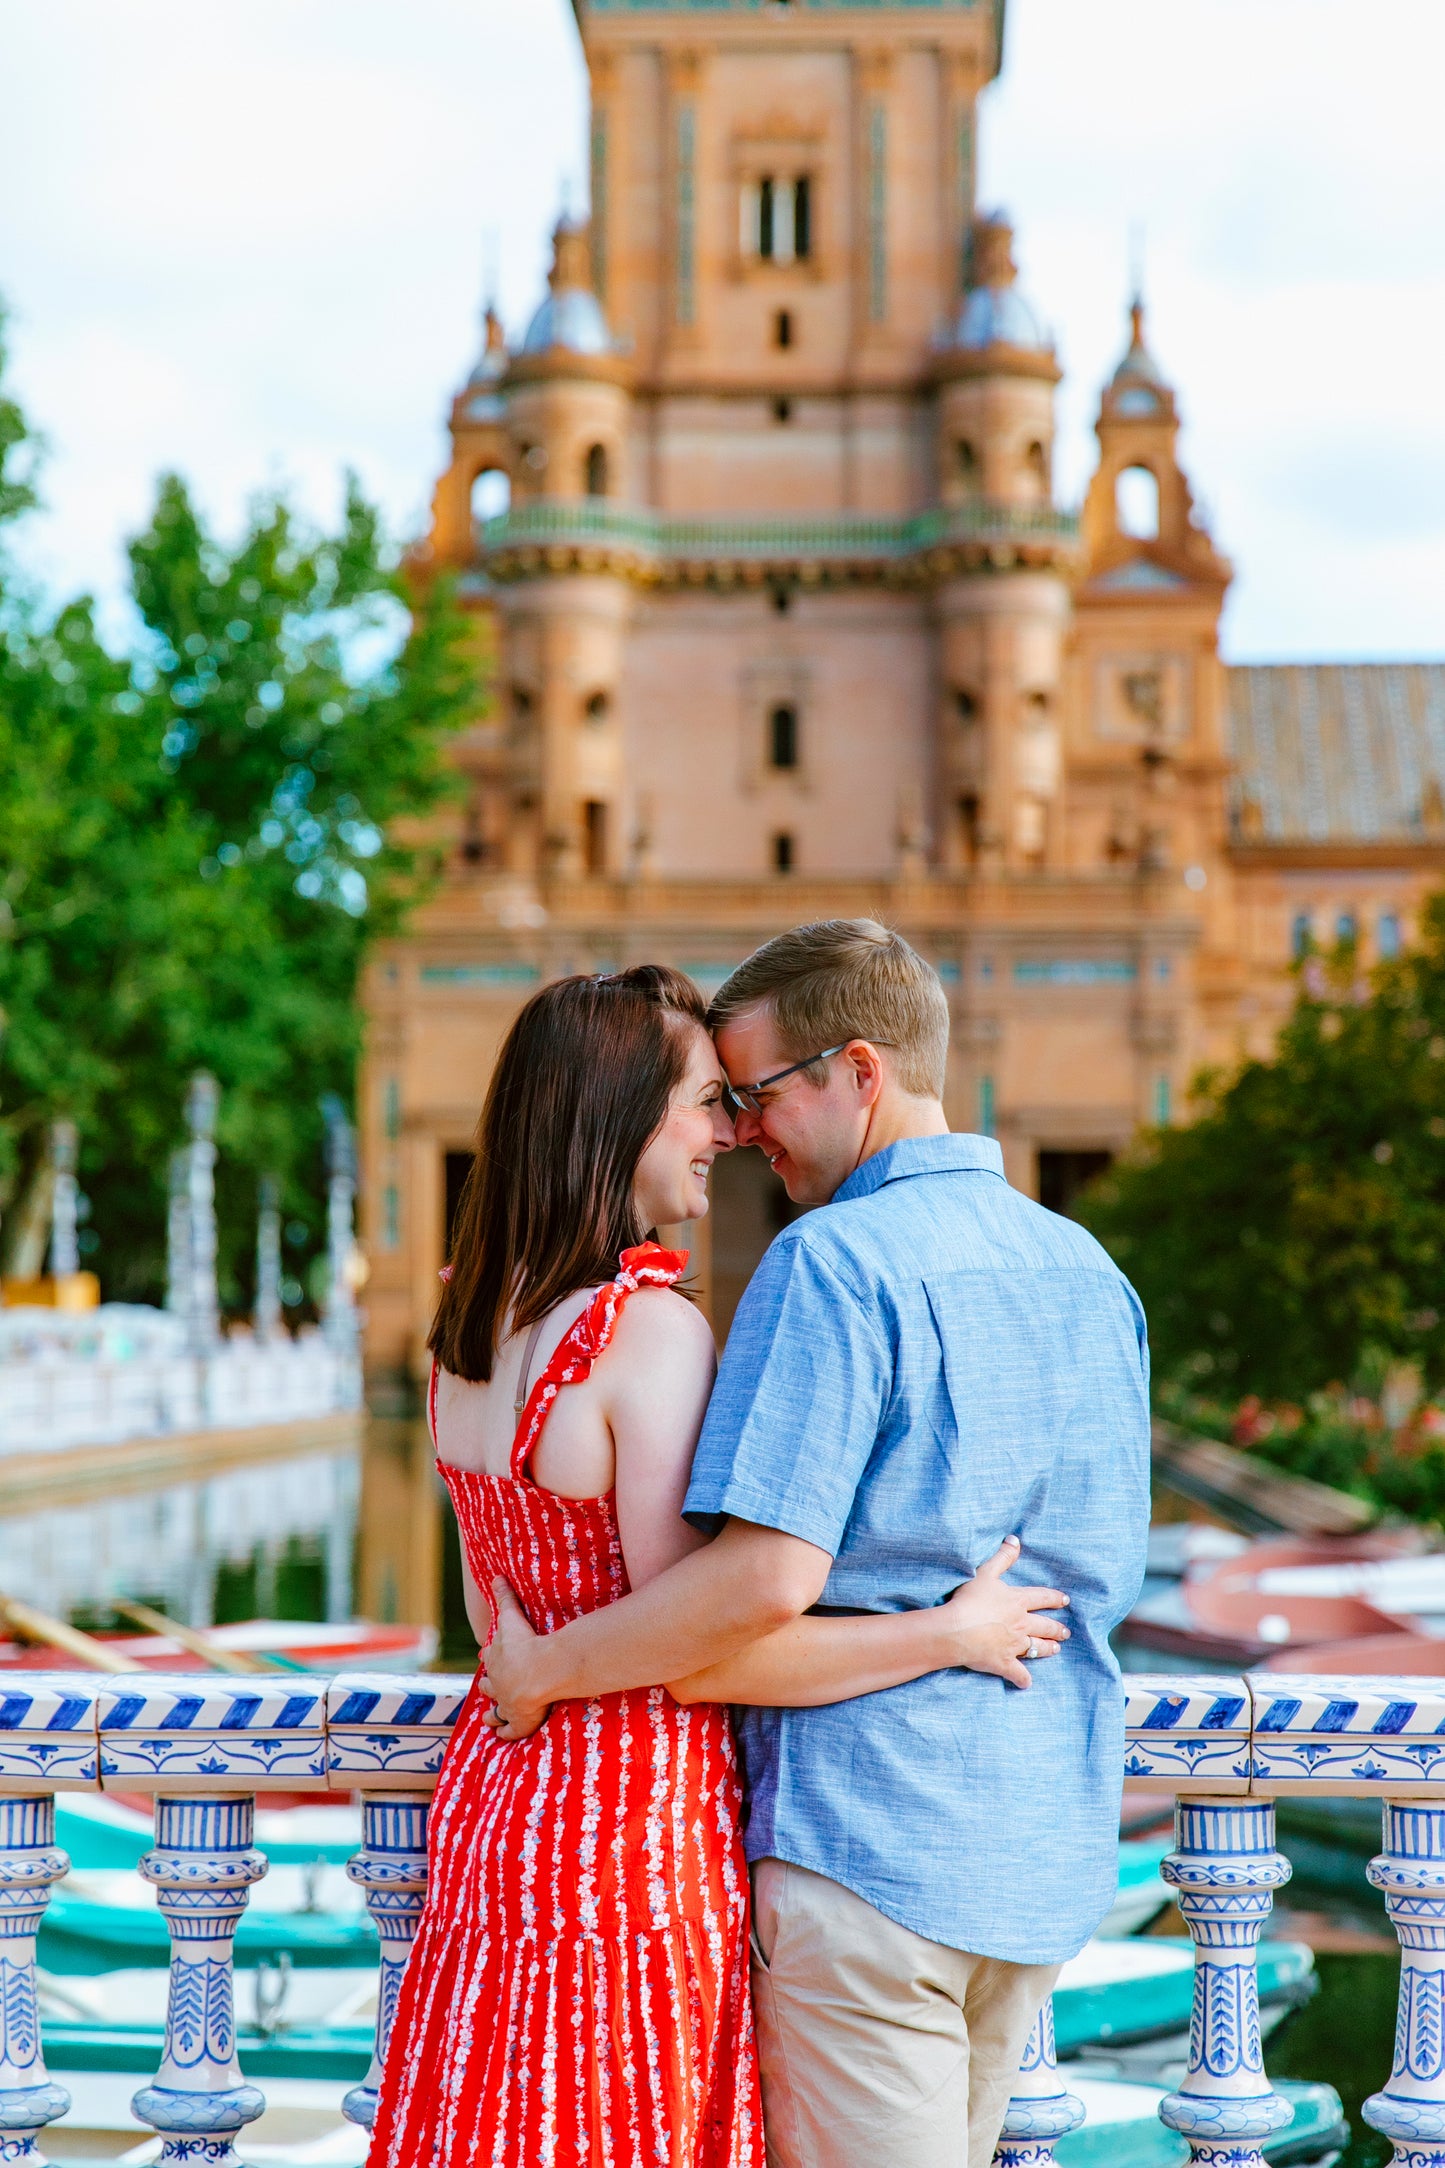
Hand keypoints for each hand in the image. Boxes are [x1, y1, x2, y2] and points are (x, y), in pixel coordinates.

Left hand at [478, 1580, 552, 1740]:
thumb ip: (505, 1597)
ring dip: (492, 1713)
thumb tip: (495, 1576)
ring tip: (488, 1717)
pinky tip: (502, 1736)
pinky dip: (505, 1733)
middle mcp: (498, 1683)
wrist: (537, 1673)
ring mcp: (506, 1704)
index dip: (490, 1655)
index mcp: (497, 1659)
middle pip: (489, 1684)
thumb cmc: (526, 1644)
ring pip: (495, 1711)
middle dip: (488, 1684)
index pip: (491, 1656)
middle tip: (487, 1685)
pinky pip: (510, 1731)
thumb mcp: (512, 1617)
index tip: (486, 1654)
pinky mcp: (518, 1722)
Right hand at [940, 1537, 1069, 1690]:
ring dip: (1048, 1648)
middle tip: (1066, 1632)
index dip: (1054, 1598)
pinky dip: (1023, 1679)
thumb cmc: (969, 1599)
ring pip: (1037, 1648)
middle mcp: (1021, 1624)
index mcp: (1017, 1601)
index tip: (1065, 1600)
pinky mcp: (1004, 1663)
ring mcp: (1014, 1645)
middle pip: (1044, 1626)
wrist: (957, 1630)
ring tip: (1056, 1649)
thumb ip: (1002, 1557)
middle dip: (1056, 1628)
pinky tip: (1026, 1683)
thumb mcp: (985, 1572)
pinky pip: (1018, 1674)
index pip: (1042, 1597)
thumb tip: (1015, 1539)